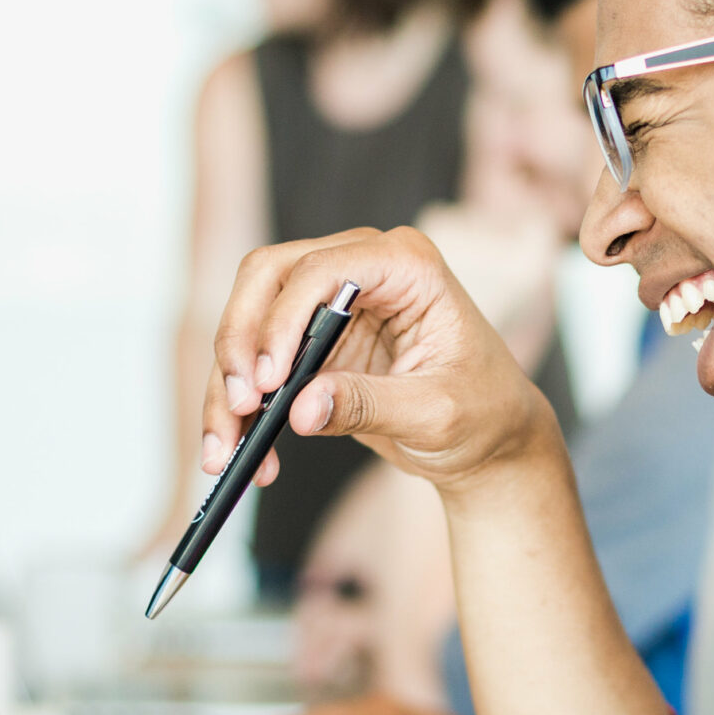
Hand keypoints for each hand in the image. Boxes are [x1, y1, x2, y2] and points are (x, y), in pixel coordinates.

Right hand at [199, 226, 562, 498]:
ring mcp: (331, 301)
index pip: (324, 268)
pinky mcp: (310, 340)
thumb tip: (301, 408)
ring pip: (249, 319)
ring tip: (224, 450)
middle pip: (269, 278)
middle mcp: (362, 268)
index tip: (271, 381)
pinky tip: (240, 450)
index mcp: (406, 264)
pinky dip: (239, 404)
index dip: (285, 318)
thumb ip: (370, 405)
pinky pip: (256, 360)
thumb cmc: (483, 412)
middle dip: (242, 343)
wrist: (488, 436)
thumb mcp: (436, 414)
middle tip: (238, 406)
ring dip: (228, 382)